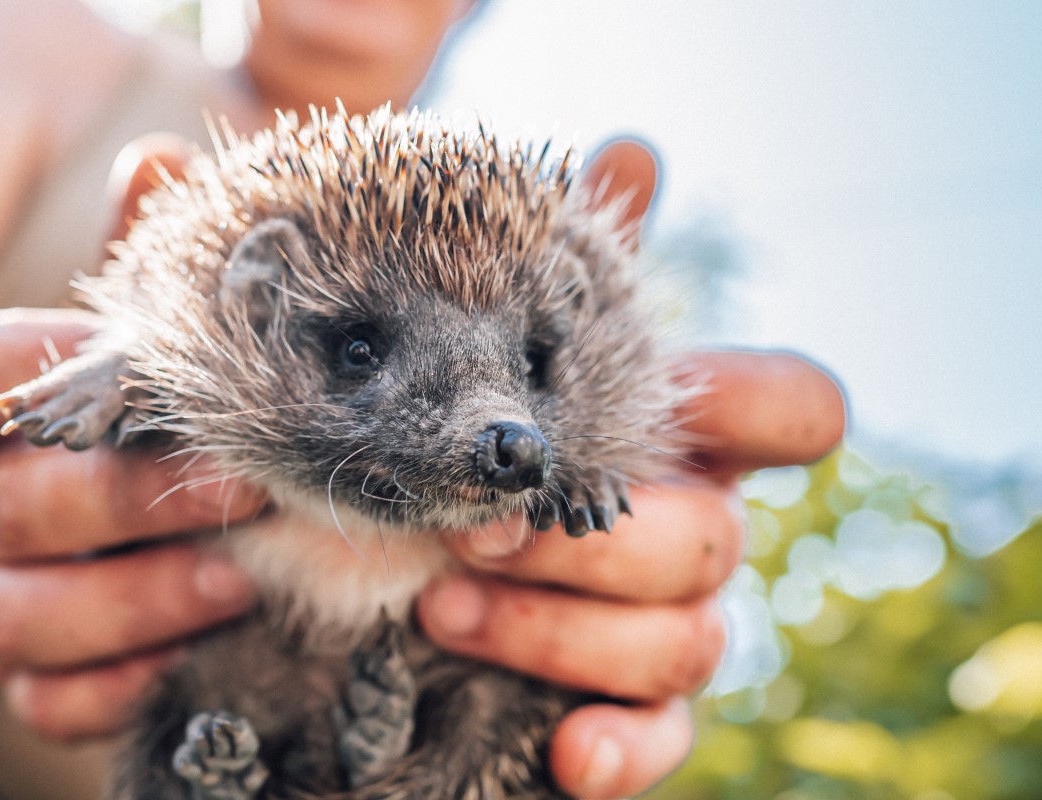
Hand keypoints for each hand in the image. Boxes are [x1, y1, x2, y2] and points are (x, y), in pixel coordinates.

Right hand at [0, 308, 266, 739]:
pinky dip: (127, 685)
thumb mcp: (136, 400)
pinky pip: (52, 703)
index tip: (128, 354)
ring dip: (139, 599)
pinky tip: (198, 658)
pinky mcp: (27, 683)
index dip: (20, 363)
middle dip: (133, 498)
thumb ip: (163, 374)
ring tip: (240, 583)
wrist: (93, 554)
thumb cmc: (133, 451)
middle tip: (245, 488)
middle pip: (11, 504)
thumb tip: (247, 348)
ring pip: (18, 616)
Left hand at [417, 350, 843, 798]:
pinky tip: (570, 753)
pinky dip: (623, 748)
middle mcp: (691, 529)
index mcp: (674, 437)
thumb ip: (508, 398)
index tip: (680, 403)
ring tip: (440, 613)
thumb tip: (510, 430)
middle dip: (581, 544)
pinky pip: (662, 736)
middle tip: (470, 538)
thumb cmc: (428, 459)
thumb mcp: (457, 412)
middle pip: (713, 540)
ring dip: (555, 634)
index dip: (766, 404)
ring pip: (684, 643)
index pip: (789, 410)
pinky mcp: (633, 711)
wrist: (375, 566)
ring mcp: (673, 625)